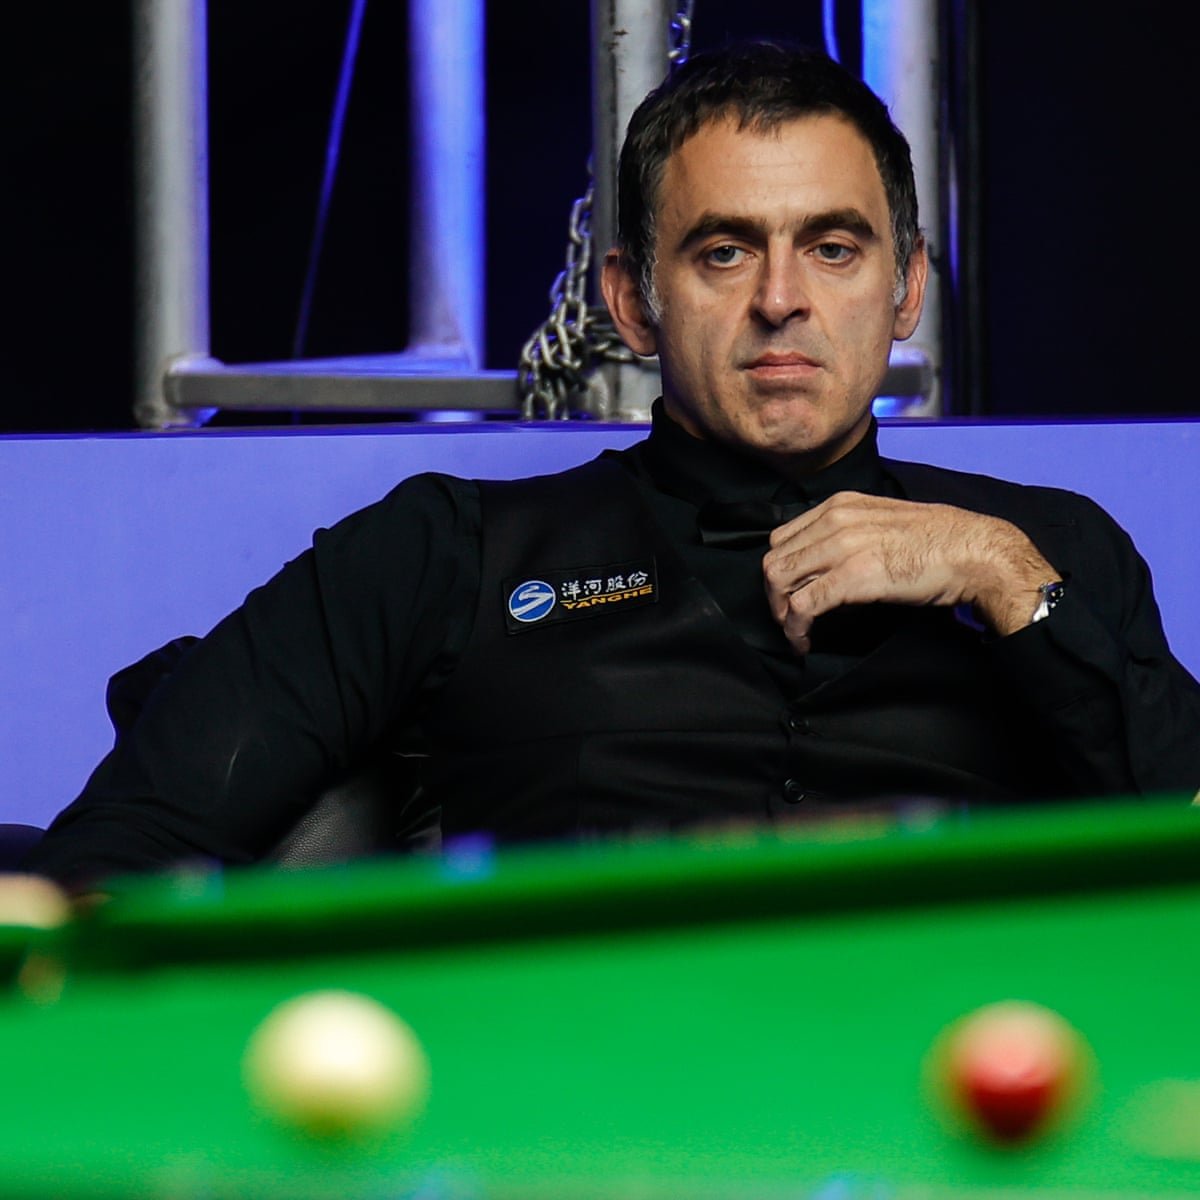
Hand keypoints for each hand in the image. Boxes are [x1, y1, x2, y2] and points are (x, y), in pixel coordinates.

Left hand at [762, 492, 1057, 654]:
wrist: (974, 552)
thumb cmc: (937, 543)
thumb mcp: (881, 523)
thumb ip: (848, 534)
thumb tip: (826, 564)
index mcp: (839, 505)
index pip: (783, 538)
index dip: (780, 571)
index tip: (789, 593)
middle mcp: (834, 520)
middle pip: (775, 560)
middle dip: (775, 595)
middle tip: (788, 618)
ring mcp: (841, 547)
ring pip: (780, 581)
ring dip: (780, 613)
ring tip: (796, 631)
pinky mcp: (852, 577)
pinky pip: (803, 606)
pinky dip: (795, 628)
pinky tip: (804, 641)